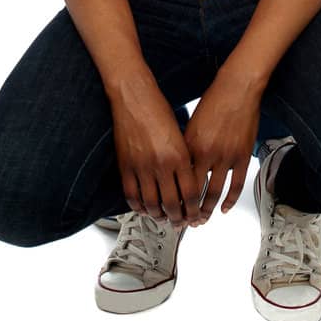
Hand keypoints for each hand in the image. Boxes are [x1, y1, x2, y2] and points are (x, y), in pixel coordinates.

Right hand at [110, 79, 205, 225]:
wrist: (134, 96)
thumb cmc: (158, 110)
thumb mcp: (180, 135)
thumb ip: (184, 161)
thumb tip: (188, 184)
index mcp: (179, 155)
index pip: (190, 194)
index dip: (193, 211)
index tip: (194, 217)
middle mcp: (161, 164)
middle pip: (172, 204)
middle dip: (178, 219)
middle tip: (181, 224)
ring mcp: (141, 167)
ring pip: (151, 205)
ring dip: (159, 216)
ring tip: (163, 218)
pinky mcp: (125, 166)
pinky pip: (131, 195)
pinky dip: (138, 207)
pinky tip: (144, 209)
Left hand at [182, 72, 261, 217]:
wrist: (237, 88)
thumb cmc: (214, 102)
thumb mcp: (192, 124)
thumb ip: (186, 147)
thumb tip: (181, 168)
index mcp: (190, 145)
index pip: (178, 179)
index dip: (174, 197)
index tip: (170, 207)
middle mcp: (207, 153)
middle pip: (195, 191)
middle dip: (188, 210)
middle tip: (184, 221)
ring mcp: (226, 156)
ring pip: (214, 193)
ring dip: (207, 210)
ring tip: (202, 220)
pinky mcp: (242, 156)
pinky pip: (236, 185)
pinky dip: (230, 200)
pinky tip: (224, 208)